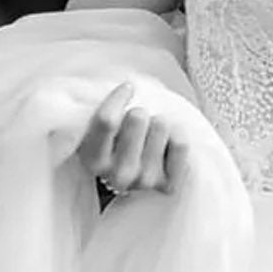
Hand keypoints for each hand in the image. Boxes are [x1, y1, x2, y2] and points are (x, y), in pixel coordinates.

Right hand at [75, 81, 189, 195]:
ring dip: (159, 121)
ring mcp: (143, 181)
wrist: (138, 173)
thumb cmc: (118, 141)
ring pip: (160, 125)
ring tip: (153, 131)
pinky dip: (177, 132)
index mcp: (92, 159)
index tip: (127, 88)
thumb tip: (123, 87)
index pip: (107, 120)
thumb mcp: (100, 126)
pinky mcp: (168, 184)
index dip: (119, 96)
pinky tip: (167, 140)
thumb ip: (103, 108)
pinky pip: (180, 142)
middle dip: (140, 111)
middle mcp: (116, 175)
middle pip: (137, 117)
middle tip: (139, 118)